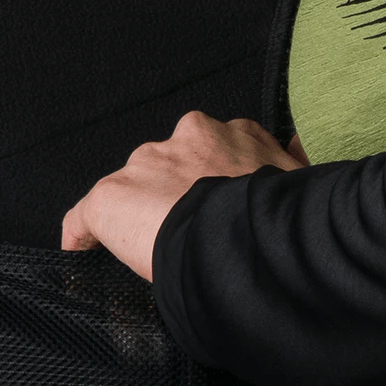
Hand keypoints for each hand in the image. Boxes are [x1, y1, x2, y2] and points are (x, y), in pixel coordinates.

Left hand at [62, 112, 309, 280]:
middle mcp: (189, 137)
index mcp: (237, 134)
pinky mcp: (112, 196)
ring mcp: (148, 164)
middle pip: (175, 164)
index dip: (220, 176)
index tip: (223, 199)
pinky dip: (83, 234)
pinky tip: (81, 251)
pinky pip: (87, 216)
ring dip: (144, 212)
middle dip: (180, 193)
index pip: (220, 147)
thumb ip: (297, 166)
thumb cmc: (282, 217)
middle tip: (194, 232)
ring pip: (137, 187)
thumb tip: (303, 154)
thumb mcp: (304, 182)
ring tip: (155, 249)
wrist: (243, 238)